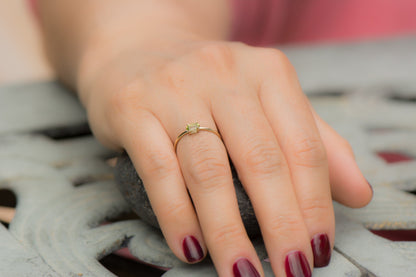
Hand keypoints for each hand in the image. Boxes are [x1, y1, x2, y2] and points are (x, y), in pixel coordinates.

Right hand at [79, 37, 371, 275]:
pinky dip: (177, 215)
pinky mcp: (132, 108)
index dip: (317, 202)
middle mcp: (223, 73)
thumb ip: (313, 139)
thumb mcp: (266, 98)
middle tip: (291, 270)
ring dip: (229, 231)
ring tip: (244, 273)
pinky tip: (191, 249)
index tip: (319, 249)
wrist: (139, 51)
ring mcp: (174, 89)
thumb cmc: (209, 87)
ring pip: (209, 170)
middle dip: (281, 223)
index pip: (304, 144)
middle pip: (261, 158)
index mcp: (267, 71)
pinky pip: (159, 170)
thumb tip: (357, 193)